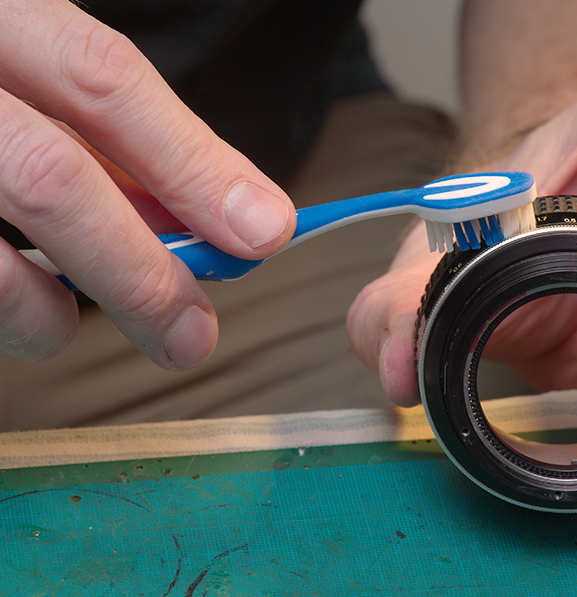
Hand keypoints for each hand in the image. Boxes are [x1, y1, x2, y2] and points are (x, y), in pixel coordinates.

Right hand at [0, 2, 294, 367]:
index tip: (264, 229)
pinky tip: (8, 300)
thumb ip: (116, 140)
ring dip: (49, 312)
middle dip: (140, 272)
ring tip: (64, 322)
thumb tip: (219, 215)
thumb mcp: (32, 78)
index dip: (192, 163)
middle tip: (191, 335)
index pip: (104, 81)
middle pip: (52, 177)